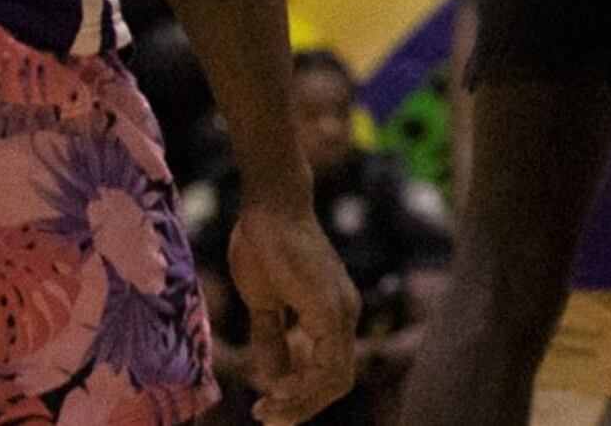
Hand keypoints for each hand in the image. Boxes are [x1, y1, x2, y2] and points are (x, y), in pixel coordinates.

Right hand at [226, 199, 361, 424]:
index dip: (302, 397)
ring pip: (336, 378)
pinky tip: (277, 387)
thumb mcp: (265, 303)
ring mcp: (342, 310)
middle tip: (266, 417)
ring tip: (267, 408)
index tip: (266, 405)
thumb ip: (271, 339)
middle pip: (337, 382)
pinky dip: (304, 383)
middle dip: (301, 407)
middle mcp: (346, 314)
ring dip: (301, 401)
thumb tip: (270, 377)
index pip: (329, 372)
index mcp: (333, 314)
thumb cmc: (265, 245)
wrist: (269, 205)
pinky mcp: (330, 307)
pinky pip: (328, 361)